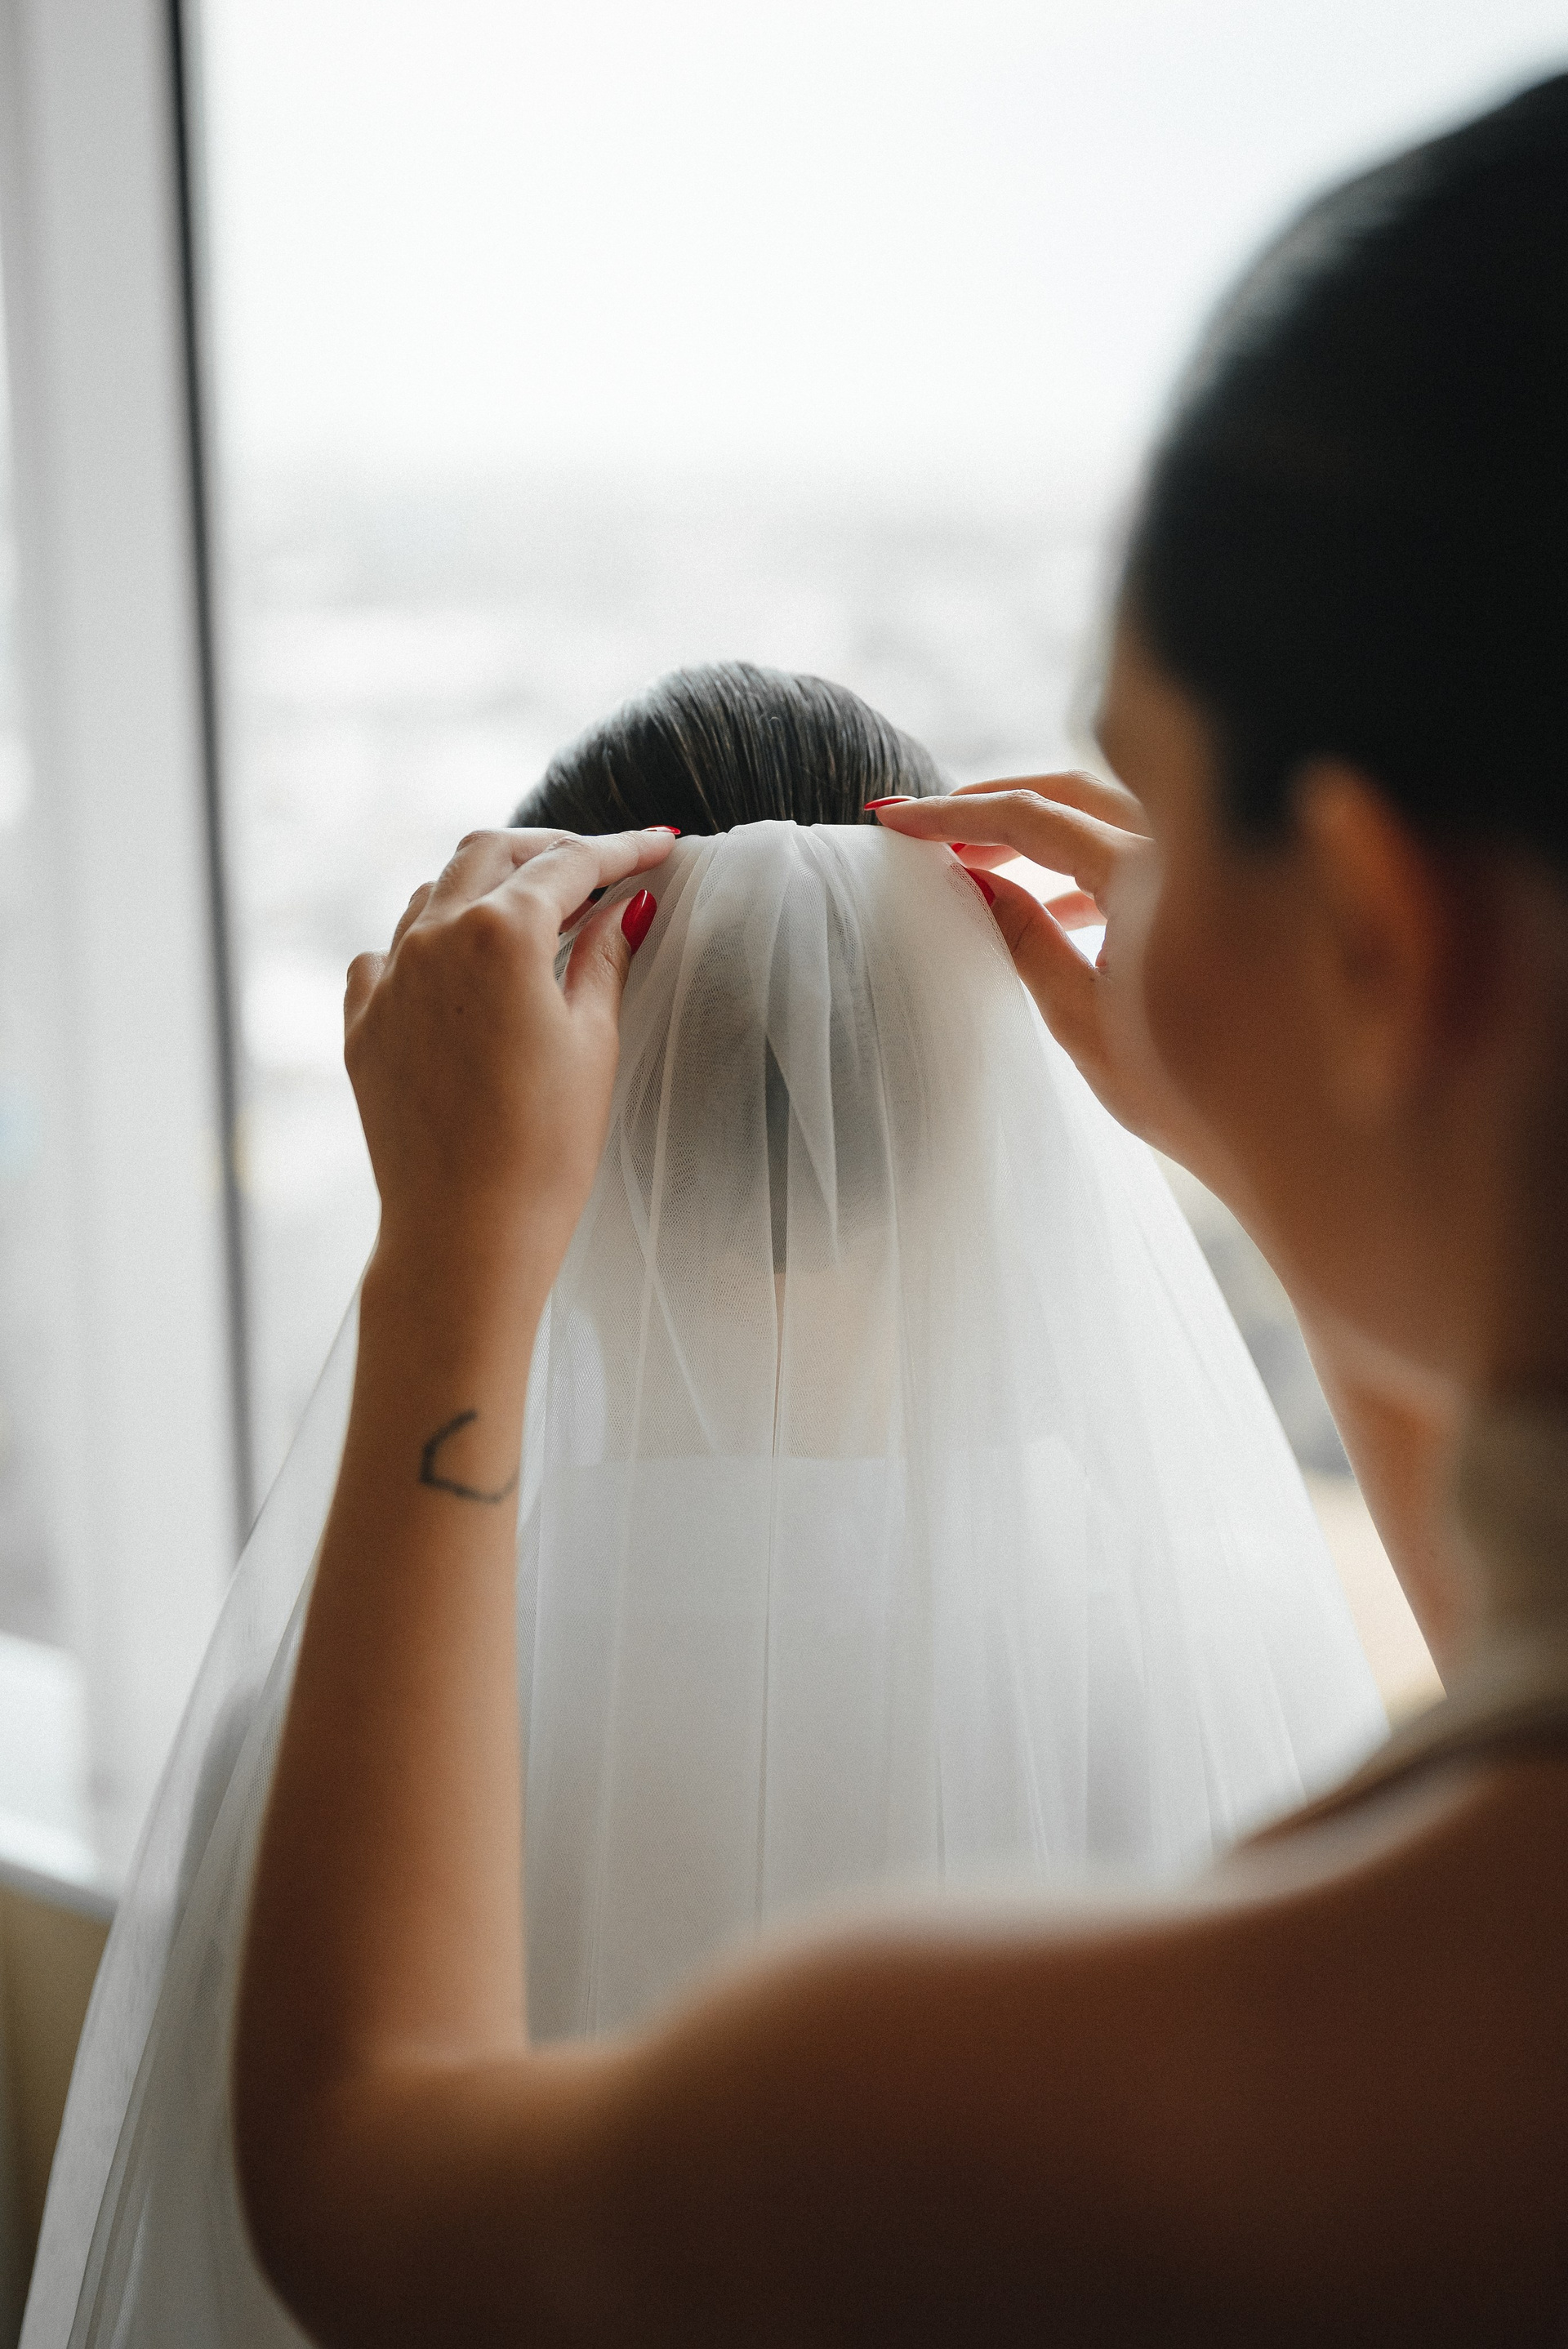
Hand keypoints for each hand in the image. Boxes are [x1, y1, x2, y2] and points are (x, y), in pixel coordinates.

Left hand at [344, 825, 676, 1293]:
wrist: (464, 1233)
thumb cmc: (544, 1148)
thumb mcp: (592, 1041)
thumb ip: (605, 957)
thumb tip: (626, 905)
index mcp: (500, 933)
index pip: (569, 864)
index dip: (621, 849)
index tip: (659, 844)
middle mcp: (432, 937)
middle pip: (490, 853)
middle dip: (547, 849)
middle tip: (596, 866)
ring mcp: (387, 978)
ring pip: (434, 895)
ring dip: (485, 889)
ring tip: (532, 913)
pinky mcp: (361, 1022)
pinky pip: (387, 954)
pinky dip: (426, 943)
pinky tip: (457, 969)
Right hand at [873, 776, 1226, 1190]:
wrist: (1293, 1135)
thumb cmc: (1192, 1093)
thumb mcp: (1084, 1021)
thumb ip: (1026, 939)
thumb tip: (971, 881)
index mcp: (1151, 877)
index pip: (1035, 817)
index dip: (957, 816)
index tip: (897, 822)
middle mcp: (1188, 854)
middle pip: (1072, 794)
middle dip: (995, 807)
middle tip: (932, 834)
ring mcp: (1210, 872)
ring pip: (1109, 818)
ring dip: (1039, 833)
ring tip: (978, 869)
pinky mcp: (1218, 902)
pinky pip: (1140, 853)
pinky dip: (1085, 864)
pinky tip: (1051, 908)